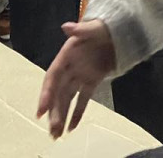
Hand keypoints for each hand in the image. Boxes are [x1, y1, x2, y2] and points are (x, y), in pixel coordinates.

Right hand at [37, 19, 116, 138]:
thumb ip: (81, 30)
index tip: (41, 110)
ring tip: (57, 135)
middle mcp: (70, 67)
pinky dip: (77, 113)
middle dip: (54, 112)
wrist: (120, 31)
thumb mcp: (94, 28)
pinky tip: (72, 128)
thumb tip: (67, 27)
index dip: (46, 93)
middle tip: (52, 131)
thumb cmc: (104, 28)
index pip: (52, 77)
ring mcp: (80, 76)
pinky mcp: (92, 81)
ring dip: (62, 115)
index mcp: (66, 55)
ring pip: (68, 99)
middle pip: (58, 93)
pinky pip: (83, 100)